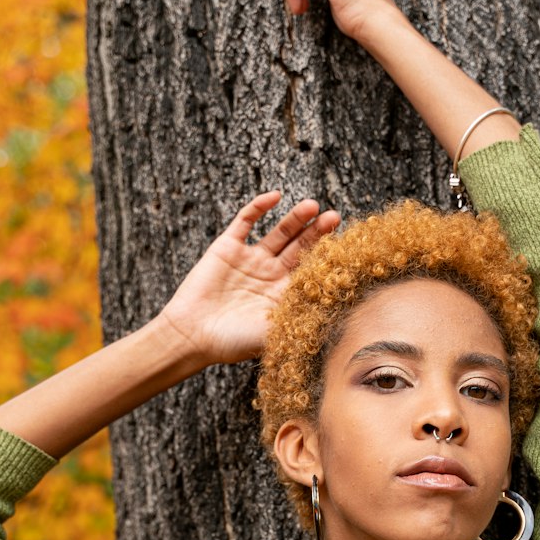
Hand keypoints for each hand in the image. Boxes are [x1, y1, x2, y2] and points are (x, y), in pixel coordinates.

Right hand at [159, 191, 340, 367]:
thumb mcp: (275, 333)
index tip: (346, 247)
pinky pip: (245, 221)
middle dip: (317, 233)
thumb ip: (300, 318)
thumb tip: (338, 314)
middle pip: (299, 247)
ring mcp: (249, 259)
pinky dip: (259, 207)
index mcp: (283, 295)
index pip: (311, 269)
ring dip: (295, 219)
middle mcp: (269, 274)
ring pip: (279, 232)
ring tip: (313, 206)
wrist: (192, 335)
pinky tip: (275, 197)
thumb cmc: (234, 342)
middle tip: (334, 218)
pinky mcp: (227, 247)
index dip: (327, 256)